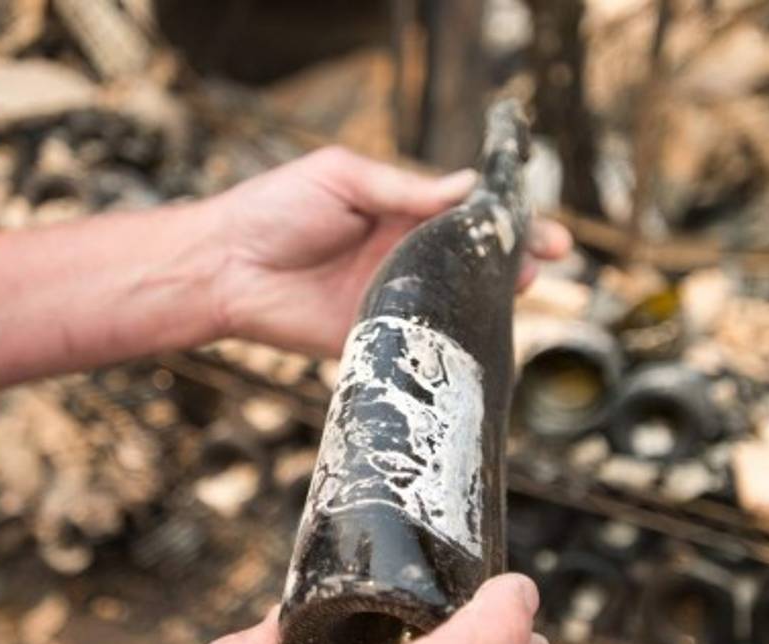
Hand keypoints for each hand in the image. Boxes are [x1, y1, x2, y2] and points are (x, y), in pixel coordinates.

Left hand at [209, 147, 573, 355]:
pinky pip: (418, 341)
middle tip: (544, 259)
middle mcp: (401, 256)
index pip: (465, 215)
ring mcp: (391, 299)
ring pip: (454, 302)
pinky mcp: (372, 336)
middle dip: (514, 260)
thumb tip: (466, 187)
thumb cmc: (275, 208)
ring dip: (491, 298)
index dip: (505, 220)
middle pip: (472, 261)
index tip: (544, 229)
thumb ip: (404, 189)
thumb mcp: (342, 178)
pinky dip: (449, 338)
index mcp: (398, 212)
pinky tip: (476, 332)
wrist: (224, 265)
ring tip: (520, 287)